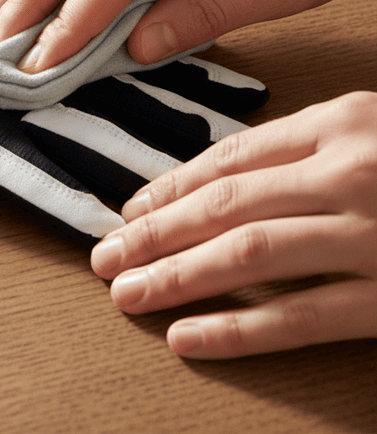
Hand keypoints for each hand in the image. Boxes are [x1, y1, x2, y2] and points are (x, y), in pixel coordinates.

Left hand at [90, 92, 376, 357]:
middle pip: (228, 203)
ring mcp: (370, 234)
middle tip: (108, 255)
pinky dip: (239, 330)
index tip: (132, 209)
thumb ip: (316, 146)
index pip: (235, 156)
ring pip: (250, 253)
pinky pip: (303, 317)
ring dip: (178, 276)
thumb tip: (236, 177)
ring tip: (130, 293)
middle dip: (157, 232)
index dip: (174, 185)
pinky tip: (190, 336)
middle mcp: (348, 172)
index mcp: (342, 123)